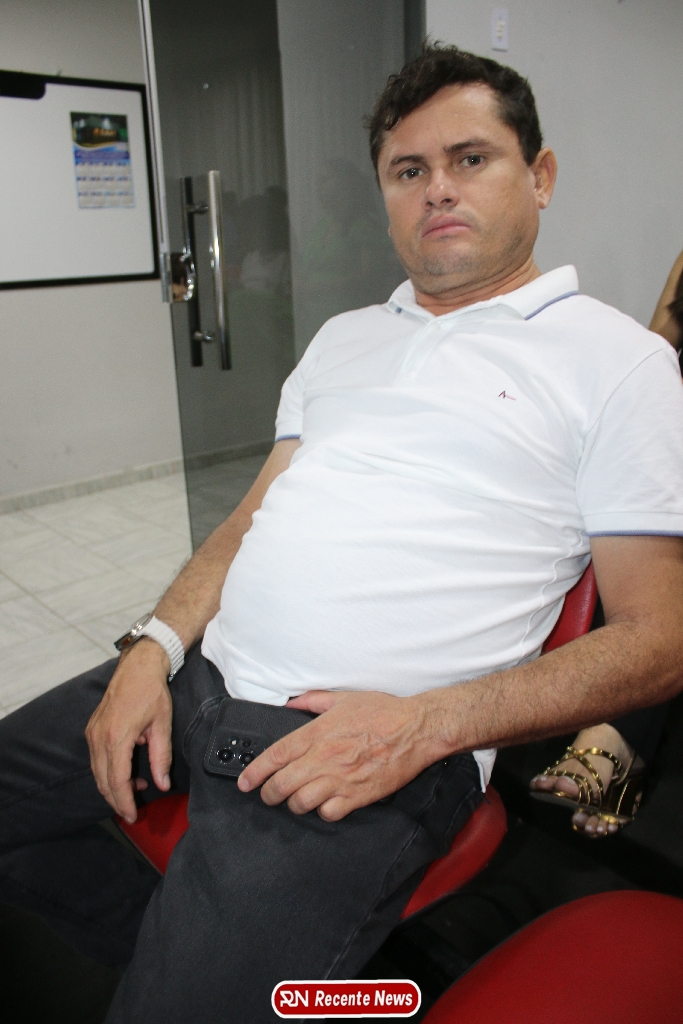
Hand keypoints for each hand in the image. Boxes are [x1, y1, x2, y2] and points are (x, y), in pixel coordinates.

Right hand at [85, 640, 172, 822]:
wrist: (138, 667)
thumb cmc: (152, 692)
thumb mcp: (162, 725)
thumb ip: (161, 758)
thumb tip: (162, 784)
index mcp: (117, 737)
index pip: (117, 781)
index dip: (124, 803)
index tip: (133, 816)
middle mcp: (99, 737)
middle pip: (103, 781)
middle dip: (117, 800)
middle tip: (132, 813)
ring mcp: (92, 733)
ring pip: (97, 772)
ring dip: (114, 786)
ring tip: (136, 790)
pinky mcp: (92, 729)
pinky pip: (97, 759)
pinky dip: (109, 771)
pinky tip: (128, 771)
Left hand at [237, 690, 444, 820]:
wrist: (415, 728)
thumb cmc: (383, 711)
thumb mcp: (343, 698)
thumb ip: (312, 700)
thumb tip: (290, 704)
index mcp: (318, 733)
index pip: (276, 756)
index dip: (255, 772)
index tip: (245, 782)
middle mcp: (325, 757)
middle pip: (282, 784)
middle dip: (268, 794)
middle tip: (267, 795)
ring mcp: (341, 779)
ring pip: (301, 803)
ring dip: (294, 804)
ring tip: (296, 800)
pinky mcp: (359, 795)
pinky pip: (329, 813)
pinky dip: (323, 812)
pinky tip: (325, 804)